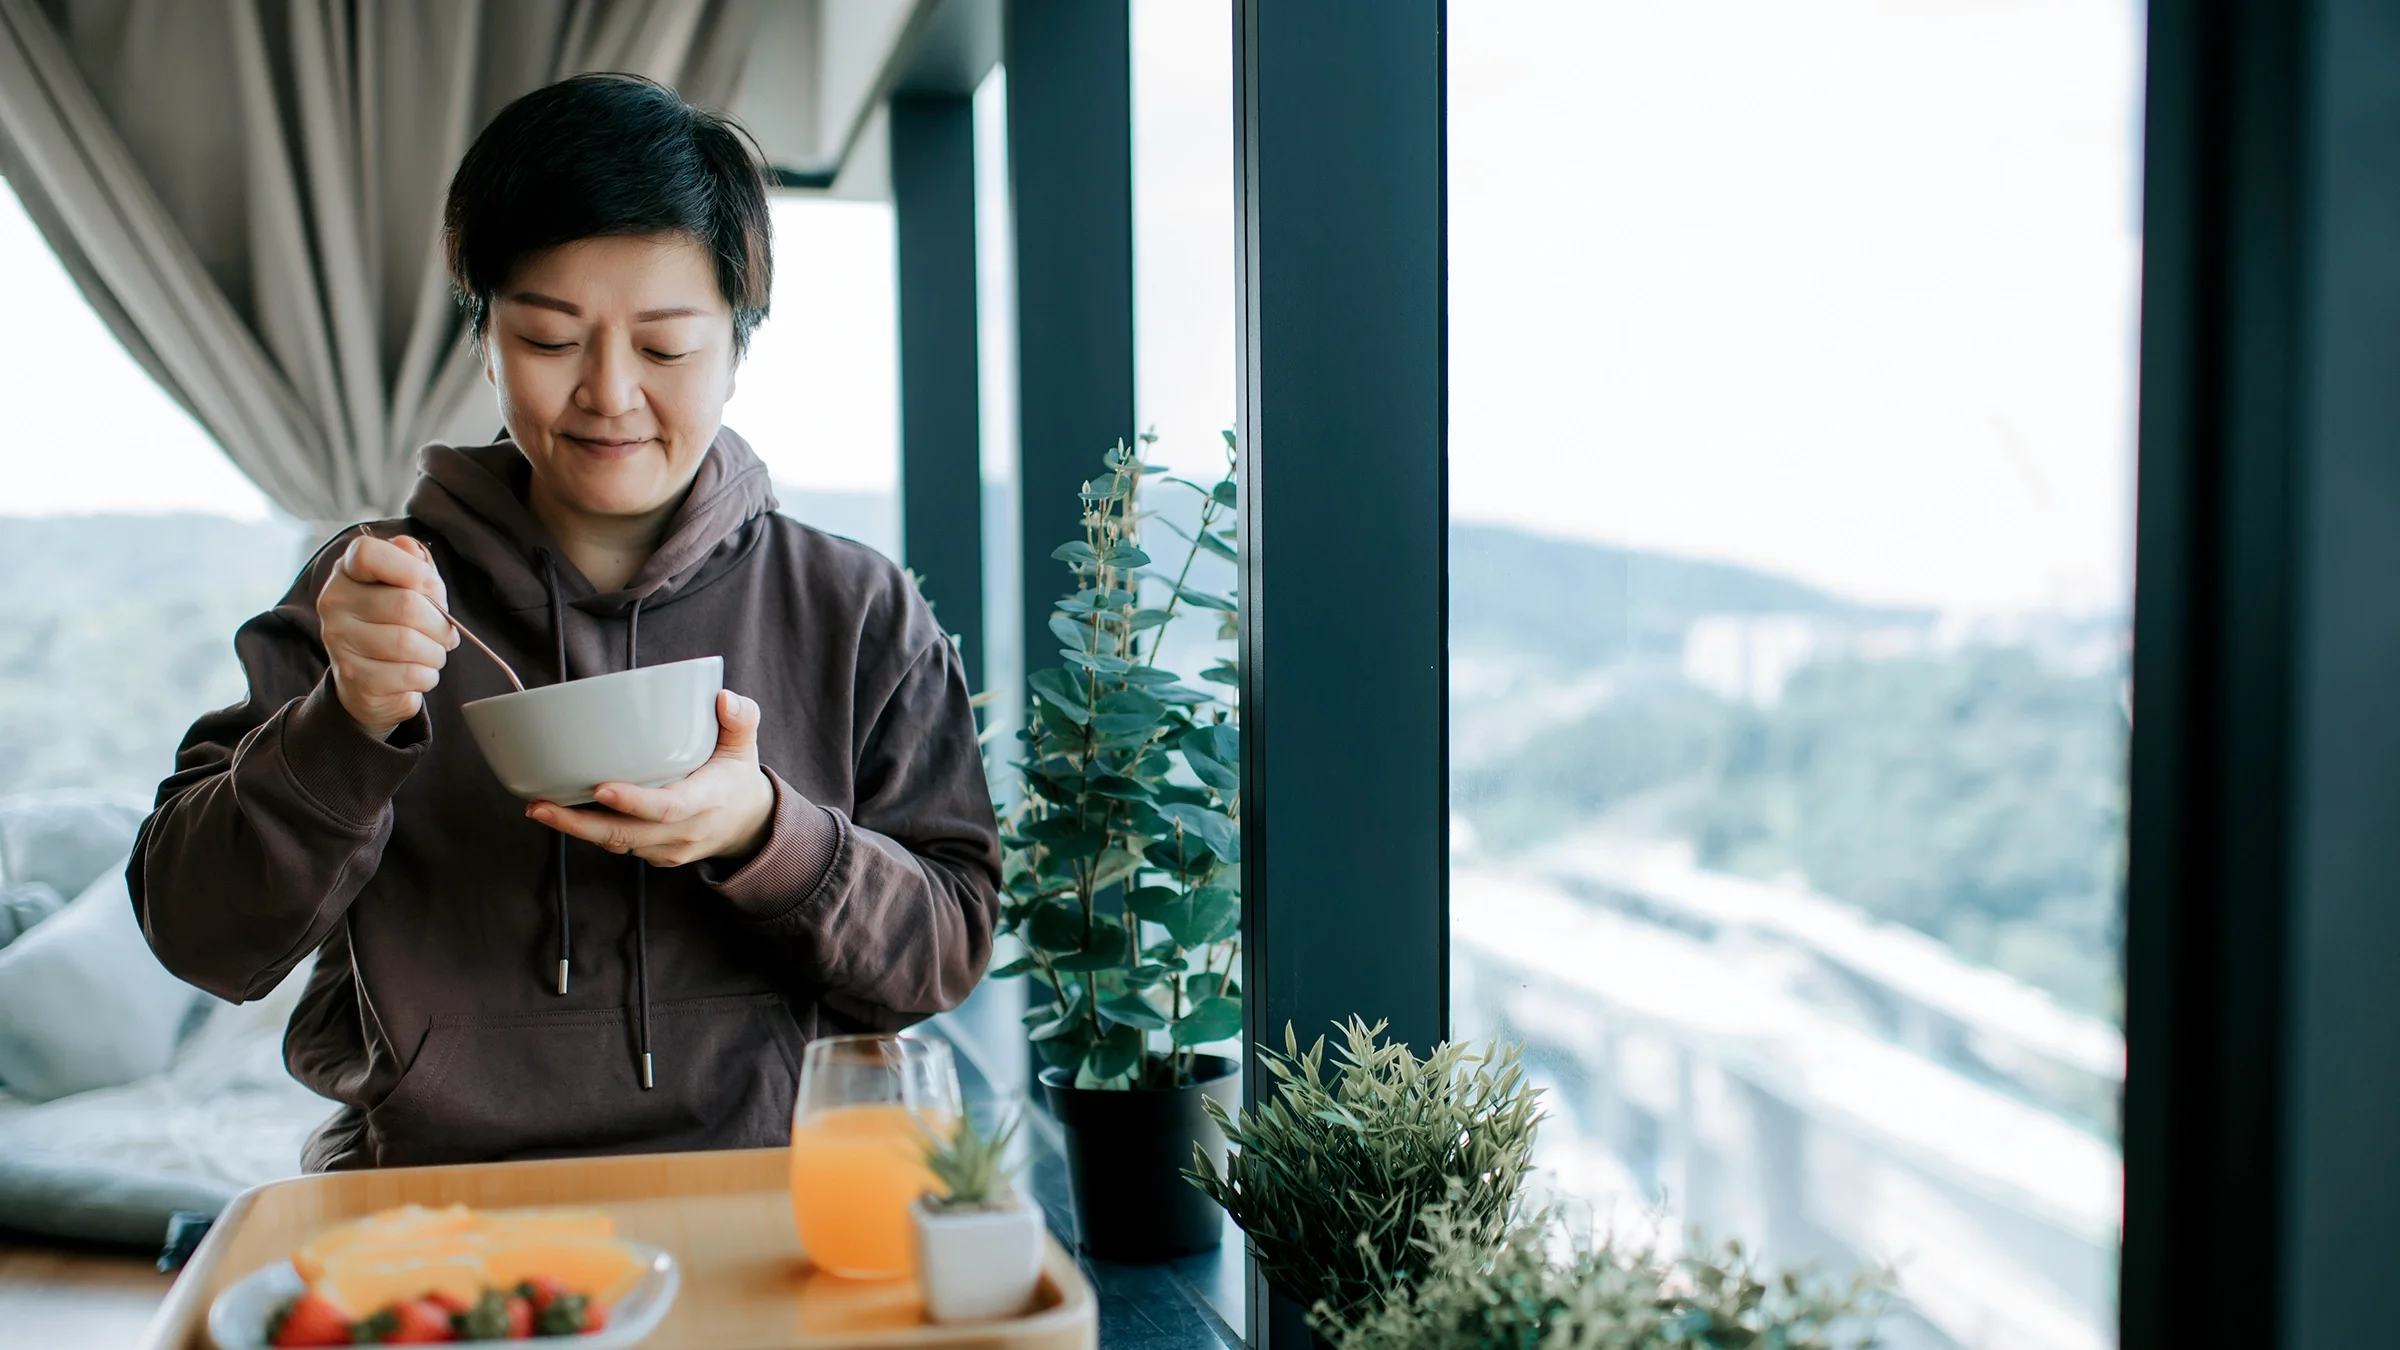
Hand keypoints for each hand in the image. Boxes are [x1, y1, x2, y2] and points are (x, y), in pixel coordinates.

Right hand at [317, 533, 457, 738]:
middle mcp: (335, 603)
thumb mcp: (405, 588)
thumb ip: (413, 565)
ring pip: (409, 643)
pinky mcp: (352, 677)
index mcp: (347, 573)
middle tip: (445, 633)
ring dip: (435, 652)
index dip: (412, 569)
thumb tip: (412, 550)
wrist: (368, 680)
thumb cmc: (394, 624)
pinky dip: (428, 676)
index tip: (432, 589)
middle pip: (406, 604)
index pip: (367, 553)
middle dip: (440, 623)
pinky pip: (409, 674)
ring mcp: (339, 641)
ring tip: (432, 653)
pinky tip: (419, 672)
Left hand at [527, 690, 775, 866]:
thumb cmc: (736, 778)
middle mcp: (686, 831)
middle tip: (540, 806)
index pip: (668, 808)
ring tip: (538, 808)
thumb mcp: (745, 745)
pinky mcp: (654, 857)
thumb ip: (742, 719)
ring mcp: (668, 850)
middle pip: (628, 835)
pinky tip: (562, 814)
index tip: (600, 788)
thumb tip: (723, 698)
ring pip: (617, 844)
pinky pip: (618, 847)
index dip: (633, 801)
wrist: (747, 826)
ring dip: (576, 829)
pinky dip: (589, 832)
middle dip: (580, 824)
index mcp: (708, 801)